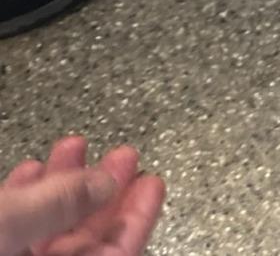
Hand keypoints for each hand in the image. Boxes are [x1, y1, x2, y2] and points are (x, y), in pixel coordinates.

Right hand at [0, 136, 164, 255]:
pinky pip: (15, 225)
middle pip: (83, 239)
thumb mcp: (7, 225)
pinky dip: (27, 195)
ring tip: (75, 147)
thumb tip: (105, 184)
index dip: (138, 217)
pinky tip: (33, 170)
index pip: (115, 255)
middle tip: (121, 157)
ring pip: (48, 228)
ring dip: (64, 183)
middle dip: (103, 191)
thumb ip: (56, 206)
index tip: (152, 183)